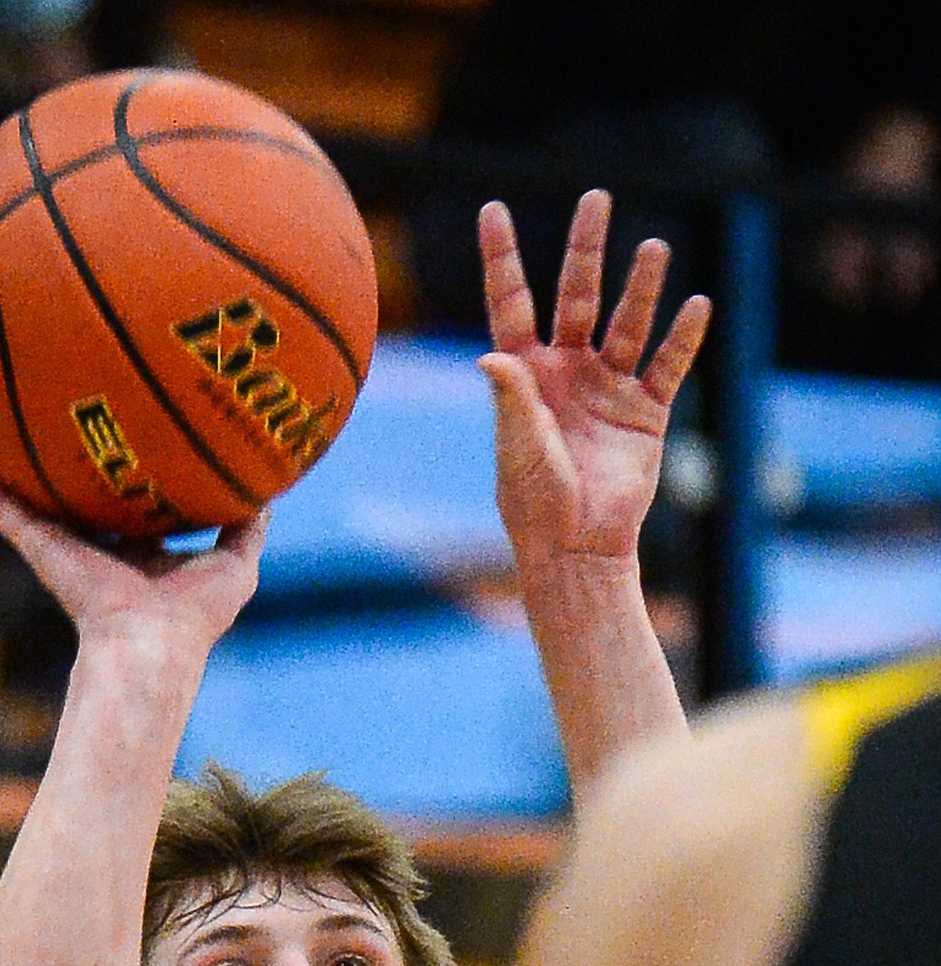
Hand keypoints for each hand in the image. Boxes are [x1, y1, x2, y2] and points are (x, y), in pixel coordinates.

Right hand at [0, 444, 267, 652]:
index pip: (130, 502)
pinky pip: (2, 509)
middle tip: (54, 408)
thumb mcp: (236, 563)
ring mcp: (66, 545)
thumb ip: (247, 527)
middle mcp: (99, 545)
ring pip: (29, 495)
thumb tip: (267, 491)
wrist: (153, 644)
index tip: (124, 432)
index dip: (127, 471)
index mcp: (141, 551)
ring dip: (4, 462)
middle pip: (76, 494)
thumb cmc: (195, 615)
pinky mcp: (41, 548)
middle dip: (64, 458)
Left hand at [478, 190, 709, 566]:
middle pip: (578, 295)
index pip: (512, 302)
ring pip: (627, 323)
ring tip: (653, 248)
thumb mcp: (518, 448)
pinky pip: (667, 366)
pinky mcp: (645, 412)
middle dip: (585, 249)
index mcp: (526, 372)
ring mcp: (609, 386)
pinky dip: (683, 337)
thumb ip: (511, 399)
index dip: (502, 258)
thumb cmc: (535, 500)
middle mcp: (568, 369)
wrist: (578, 545)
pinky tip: (697, 304)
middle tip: (597, 198)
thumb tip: (491, 355)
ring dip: (640, 287)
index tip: (492, 210)